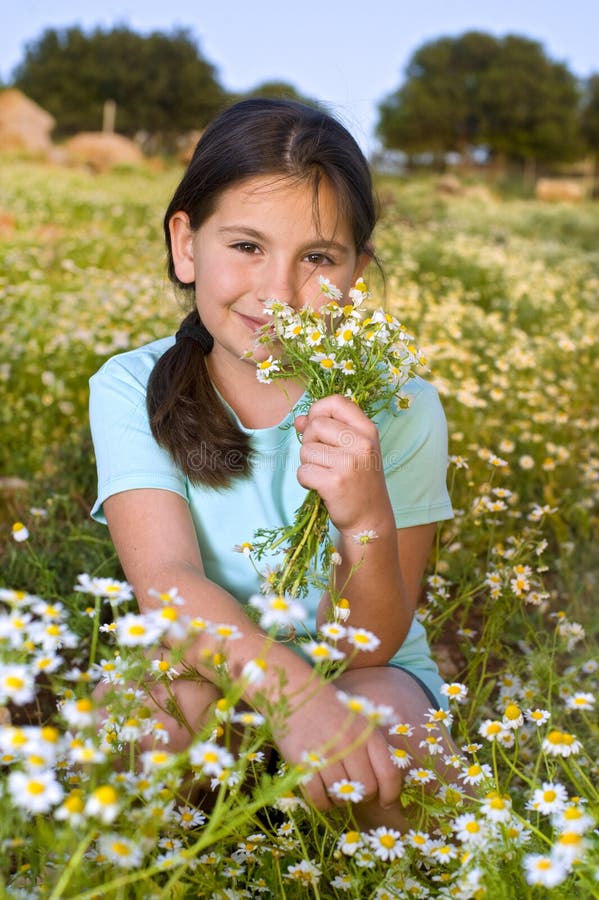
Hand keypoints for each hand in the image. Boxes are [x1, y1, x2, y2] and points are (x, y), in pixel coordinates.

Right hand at [271, 680, 401, 811]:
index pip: (389, 774)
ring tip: (336, 790)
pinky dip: (322, 803)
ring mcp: (326, 754)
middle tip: (355, 792)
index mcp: (368, 733)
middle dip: (364, 797)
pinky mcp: (303, 762)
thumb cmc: (330, 707)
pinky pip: (318, 798)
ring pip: (342, 796)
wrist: (295, 691)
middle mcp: (350, 744)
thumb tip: (391, 781)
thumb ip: (374, 745)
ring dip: (341, 800)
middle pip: (367, 789)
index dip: (391, 794)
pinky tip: (321, 795)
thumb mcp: (359, 717)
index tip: (385, 801)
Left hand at [294, 395, 393, 534]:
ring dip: (308, 464)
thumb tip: (298, 419)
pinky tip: (321, 487)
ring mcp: (349, 463)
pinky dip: (306, 480)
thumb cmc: (358, 481)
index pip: (336, 402)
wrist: (370, 519)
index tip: (317, 426)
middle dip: (310, 441)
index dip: (318, 411)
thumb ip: (327, 430)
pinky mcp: (334, 483)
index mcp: (368, 431)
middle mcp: (361, 443)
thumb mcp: (352, 450)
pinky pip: (303, 471)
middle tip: (323, 460)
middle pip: (315, 425)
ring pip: (306, 450)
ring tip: (326, 474)